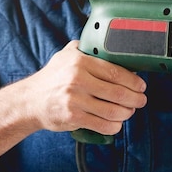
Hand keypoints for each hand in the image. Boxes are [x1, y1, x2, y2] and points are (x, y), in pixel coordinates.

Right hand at [18, 40, 146, 135]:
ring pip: (113, 110)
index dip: (133, 81)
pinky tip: (116, 123)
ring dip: (127, 113)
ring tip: (130, 111)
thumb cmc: (52, 78)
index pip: (115, 72)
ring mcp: (75, 100)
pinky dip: (114, 126)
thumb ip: (86, 47)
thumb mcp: (65, 55)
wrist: (29, 101)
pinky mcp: (73, 117)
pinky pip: (102, 125)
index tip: (141, 85)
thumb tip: (111, 46)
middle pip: (118, 92)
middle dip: (135, 99)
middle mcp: (77, 79)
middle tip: (141, 100)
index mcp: (80, 62)